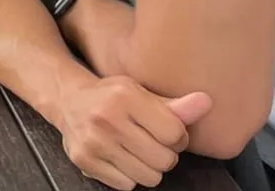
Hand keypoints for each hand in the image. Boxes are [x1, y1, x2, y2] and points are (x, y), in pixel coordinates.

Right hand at [57, 76, 211, 189]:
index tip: (166, 131)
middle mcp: (107, 118)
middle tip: (150, 141)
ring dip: (148, 168)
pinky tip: (120, 158)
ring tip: (136, 151)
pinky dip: (128, 175)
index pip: (175, 134)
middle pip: (165, 160)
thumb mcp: (141, 92)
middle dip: (164, 154)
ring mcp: (94, 141)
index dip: (177, 136)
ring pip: (149, 177)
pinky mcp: (84, 160)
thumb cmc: (112, 97)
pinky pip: (126, 185)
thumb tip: (206, 103)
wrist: (68, 100)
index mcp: (125, 96)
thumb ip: (175, 104)